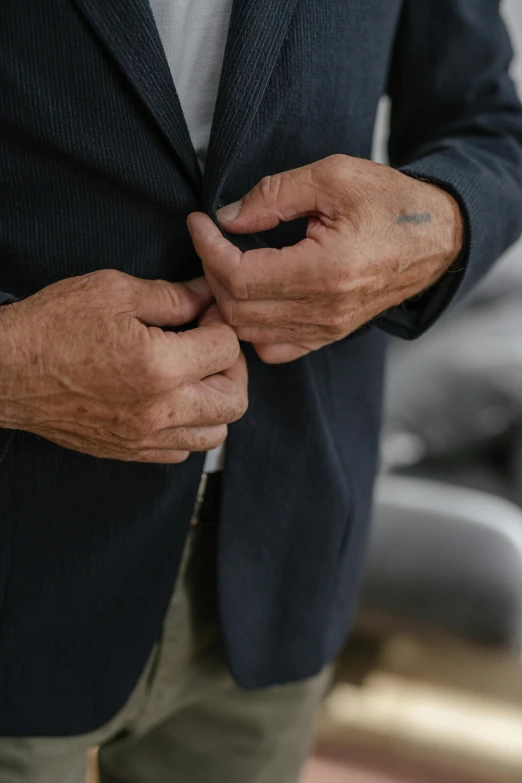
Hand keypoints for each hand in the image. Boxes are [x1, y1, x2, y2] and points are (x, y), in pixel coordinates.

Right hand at [0, 270, 247, 461]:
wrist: (4, 372)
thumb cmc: (52, 327)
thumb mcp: (113, 293)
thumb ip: (172, 296)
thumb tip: (207, 294)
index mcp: (159, 367)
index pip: (227, 350)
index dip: (221, 324)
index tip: (205, 314)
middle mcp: (159, 410)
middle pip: (234, 401)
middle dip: (232, 368)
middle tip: (210, 346)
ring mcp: (144, 438)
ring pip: (215, 435)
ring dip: (216, 403)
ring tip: (196, 376)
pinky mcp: (129, 452)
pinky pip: (182, 452)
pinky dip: (190, 428)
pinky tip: (174, 402)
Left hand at [187, 154, 463, 362]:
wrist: (435, 238)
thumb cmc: (390, 203)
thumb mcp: (334, 177)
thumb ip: (274, 195)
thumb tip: (227, 219)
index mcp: (327, 270)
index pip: (240, 276)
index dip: (207, 249)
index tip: (199, 222)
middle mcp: (325, 310)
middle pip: (237, 309)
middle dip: (211, 272)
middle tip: (210, 239)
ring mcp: (327, 329)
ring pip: (249, 332)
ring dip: (225, 300)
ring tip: (222, 264)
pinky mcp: (328, 335)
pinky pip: (273, 349)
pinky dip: (250, 326)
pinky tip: (248, 296)